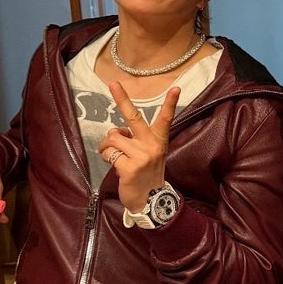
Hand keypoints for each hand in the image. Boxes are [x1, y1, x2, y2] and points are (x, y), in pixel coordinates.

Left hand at [98, 82, 179, 212]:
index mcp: (158, 140)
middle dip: (121, 98)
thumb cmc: (146, 173)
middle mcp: (152, 145)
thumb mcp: (147, 154)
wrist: (150, 200)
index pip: (165, 118)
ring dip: (108, 146)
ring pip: (113, 138)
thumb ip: (134, 140)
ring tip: (116, 156)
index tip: (176, 88)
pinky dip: (107, 157)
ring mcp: (141, 155)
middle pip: (133, 117)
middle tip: (113, 83)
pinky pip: (109, 153)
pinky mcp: (129, 166)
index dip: (170, 103)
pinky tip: (116, 166)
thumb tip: (115, 131)